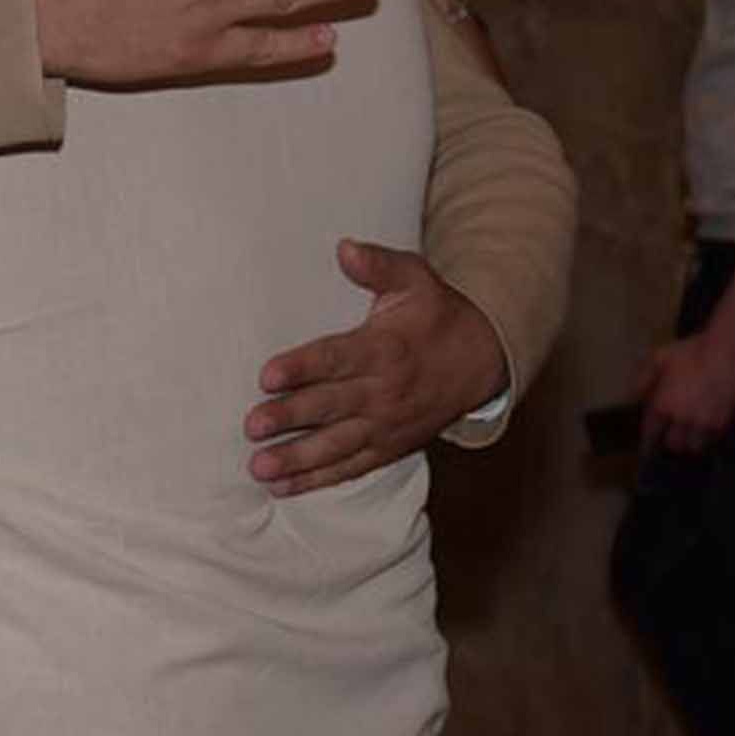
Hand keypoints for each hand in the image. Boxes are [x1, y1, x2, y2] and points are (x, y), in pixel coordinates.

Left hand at [246, 242, 508, 493]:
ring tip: (259, 467)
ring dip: (296, 458)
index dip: (301, 367)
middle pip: (330, 406)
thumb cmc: (437, 315)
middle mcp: (384, 391)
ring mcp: (386, 425)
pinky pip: (350, 467)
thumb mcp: (415, 279)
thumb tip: (344, 247)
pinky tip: (282, 488)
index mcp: (384, 348)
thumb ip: (378, 265)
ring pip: (336, 445)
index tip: (267, 376)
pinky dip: (317, 480)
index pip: (336, 359)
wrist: (482, 362)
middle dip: (290, 417)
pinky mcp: (388, 448)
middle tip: (252, 425)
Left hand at [622, 324, 734, 458]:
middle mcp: (682, 420)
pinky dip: (708, 437)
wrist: (727, 351)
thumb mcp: (659, 358)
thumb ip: (643, 378)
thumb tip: (634, 397)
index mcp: (663, 405)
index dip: (648, 444)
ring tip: (691, 433)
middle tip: (672, 434)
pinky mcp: (724, 422)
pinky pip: (713, 439)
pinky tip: (708, 427)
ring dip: (690, 442)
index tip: (647, 450)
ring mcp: (704, 424)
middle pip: (673, 445)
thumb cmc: (690, 351)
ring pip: (694, 446)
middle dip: (671, 441)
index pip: (651, 434)